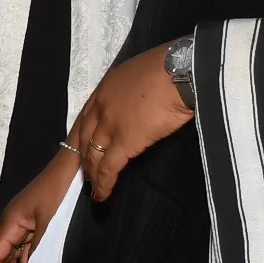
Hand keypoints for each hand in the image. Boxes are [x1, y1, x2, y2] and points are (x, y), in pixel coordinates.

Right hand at [0, 149, 80, 262]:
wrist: (77, 165)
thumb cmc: (61, 191)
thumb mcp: (50, 223)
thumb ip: (38, 251)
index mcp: (11, 223)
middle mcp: (14, 224)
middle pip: (0, 260)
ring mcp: (26, 224)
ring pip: (13, 257)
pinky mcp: (38, 223)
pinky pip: (25, 251)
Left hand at [68, 44, 194, 200]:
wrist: (180, 71)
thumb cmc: (170, 68)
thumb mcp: (141, 73)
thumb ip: (132, 90)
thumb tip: (138, 101)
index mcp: (106, 88)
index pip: (86, 116)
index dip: (84, 136)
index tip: (83, 148)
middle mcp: (101, 106)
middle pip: (85, 138)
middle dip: (84, 158)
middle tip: (86, 173)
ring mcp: (110, 125)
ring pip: (93, 155)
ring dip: (92, 174)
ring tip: (94, 188)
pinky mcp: (125, 142)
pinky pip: (109, 167)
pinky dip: (104, 183)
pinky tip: (103, 194)